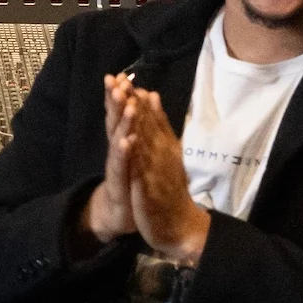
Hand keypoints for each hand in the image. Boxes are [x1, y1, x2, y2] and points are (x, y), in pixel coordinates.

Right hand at [78, 75, 141, 244]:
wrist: (118, 214)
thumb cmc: (128, 180)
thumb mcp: (132, 152)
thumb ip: (133, 126)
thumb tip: (140, 98)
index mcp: (122, 141)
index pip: (119, 114)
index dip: (119, 95)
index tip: (119, 74)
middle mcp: (116, 151)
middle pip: (114, 122)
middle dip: (115, 101)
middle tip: (115, 81)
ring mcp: (117, 167)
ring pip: (117, 141)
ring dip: (122, 122)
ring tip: (126, 104)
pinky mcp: (119, 184)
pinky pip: (121, 166)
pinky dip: (123, 153)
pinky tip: (127, 142)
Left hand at [126, 90, 209, 261]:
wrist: (180, 225)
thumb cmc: (170, 186)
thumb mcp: (166, 151)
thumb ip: (160, 124)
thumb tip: (152, 95)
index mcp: (164, 145)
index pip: (149, 118)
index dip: (135, 98)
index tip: (123, 77)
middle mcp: (161, 155)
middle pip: (146, 126)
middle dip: (134, 103)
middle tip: (122, 81)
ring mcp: (156, 172)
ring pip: (145, 145)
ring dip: (137, 124)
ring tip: (128, 103)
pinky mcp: (150, 191)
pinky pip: (142, 171)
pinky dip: (136, 158)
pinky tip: (128, 145)